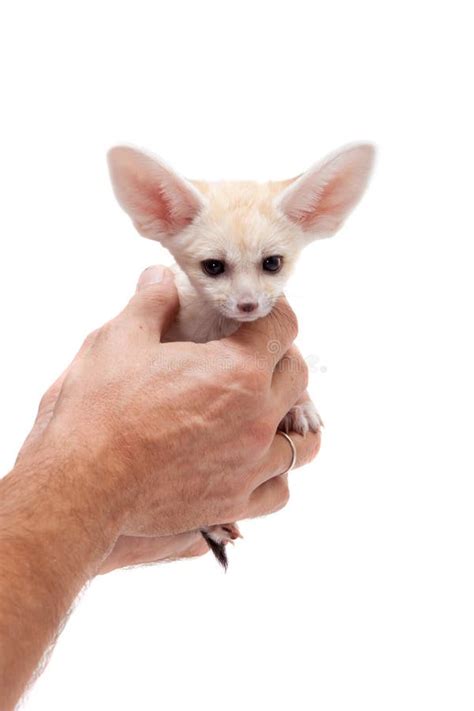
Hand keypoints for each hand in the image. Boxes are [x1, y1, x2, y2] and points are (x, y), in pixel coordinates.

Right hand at [18, 265, 319, 560]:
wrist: (82, 481)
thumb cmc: (101, 407)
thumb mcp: (121, 339)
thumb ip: (151, 303)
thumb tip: (161, 277)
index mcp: (239, 370)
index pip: (284, 326)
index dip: (273, 313)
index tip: (256, 317)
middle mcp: (257, 417)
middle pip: (298, 377)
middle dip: (281, 359)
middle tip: (252, 358)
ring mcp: (251, 465)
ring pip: (302, 442)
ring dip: (290, 422)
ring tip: (265, 415)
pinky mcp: (235, 502)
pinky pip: (278, 490)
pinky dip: (273, 475)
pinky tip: (252, 463)